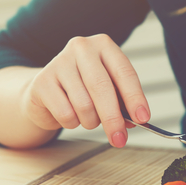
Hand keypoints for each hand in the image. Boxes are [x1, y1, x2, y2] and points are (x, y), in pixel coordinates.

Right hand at [21, 34, 150, 147]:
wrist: (46, 90)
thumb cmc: (83, 88)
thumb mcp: (108, 90)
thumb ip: (122, 102)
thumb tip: (136, 120)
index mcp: (104, 45)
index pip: (124, 72)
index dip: (135, 97)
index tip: (143, 119)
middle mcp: (81, 48)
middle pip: (102, 87)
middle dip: (113, 118)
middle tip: (119, 139)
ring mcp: (59, 62)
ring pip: (84, 104)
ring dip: (90, 121)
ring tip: (88, 118)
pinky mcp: (42, 81)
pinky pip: (65, 113)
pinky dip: (72, 122)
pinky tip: (69, 114)